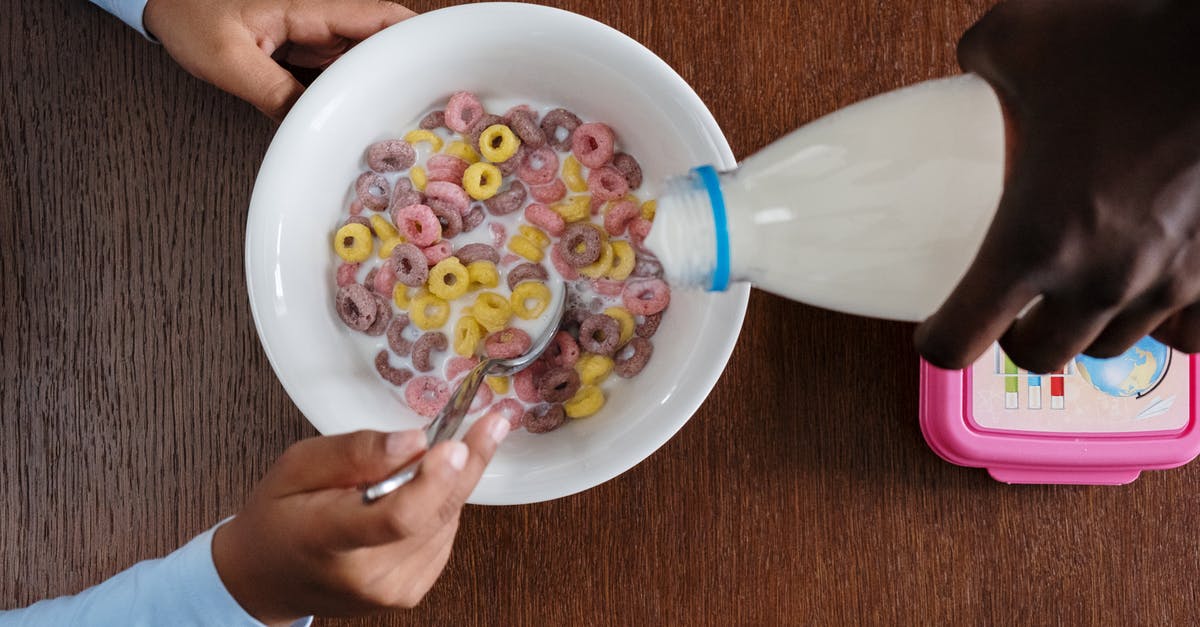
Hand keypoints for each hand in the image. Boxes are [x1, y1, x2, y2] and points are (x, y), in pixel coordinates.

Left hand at [143, 0, 415, 120]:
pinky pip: (343, 72)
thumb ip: (275, 93)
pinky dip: (355, 92)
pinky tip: (361, 118)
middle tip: (434, 110)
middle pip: (385, 42)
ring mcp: (316, 33)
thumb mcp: (228, 61)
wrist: (163, 0)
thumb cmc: (189, 15)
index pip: (383, 19)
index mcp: (312, 6)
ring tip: (405, 120)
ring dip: (383, 85)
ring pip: (366, 60)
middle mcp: (323, 16)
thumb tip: (315, 126)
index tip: (448, 68)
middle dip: (410, 71)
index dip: (420, 40)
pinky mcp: (306, 50)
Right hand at [211, 413, 509, 625]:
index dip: (434, 480)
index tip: (458, 444)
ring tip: (432, 458)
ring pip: (447, 521)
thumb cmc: (279, 514)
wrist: (269, 579)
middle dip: (467, 464)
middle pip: (434, 515)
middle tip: (494, 423)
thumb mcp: (297, 465)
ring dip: (449, 484)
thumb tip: (415, 440)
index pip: (396, 517)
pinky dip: (441, 506)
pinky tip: (417, 493)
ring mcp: (392, 590)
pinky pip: (444, 535)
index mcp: (329, 539)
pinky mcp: (410, 593)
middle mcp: (367, 574)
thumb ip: (355, 452)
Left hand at [915, 0, 1199, 372]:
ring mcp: (1171, 282)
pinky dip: (1166, 321)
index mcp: (1034, 238)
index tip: (937, 325)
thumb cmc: (1140, 36)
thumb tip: (977, 63)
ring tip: (1078, 284)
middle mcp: (1100, 277)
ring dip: (1085, 325)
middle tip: (1009, 302)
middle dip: (1013, 336)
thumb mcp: (1024, 38)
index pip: (959, 341)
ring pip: (1113, 346)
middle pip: (1039, 357)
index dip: (938, 338)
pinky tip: (1152, 282)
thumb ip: (984, 65)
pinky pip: (1190, 336)